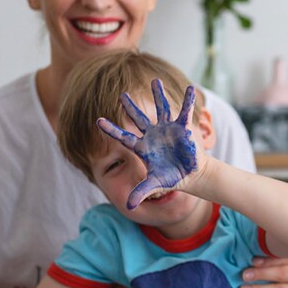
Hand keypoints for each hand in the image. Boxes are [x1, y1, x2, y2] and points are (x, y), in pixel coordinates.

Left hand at [97, 79, 198, 209]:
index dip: (112, 130)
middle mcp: (153, 134)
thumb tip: (128, 206)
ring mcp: (167, 129)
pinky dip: (188, 101)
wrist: (190, 174)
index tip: (98, 121)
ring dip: (159, 95)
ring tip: (156, 81)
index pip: (123, 137)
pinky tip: (189, 88)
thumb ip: (141, 192)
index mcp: (143, 147)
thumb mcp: (154, 184)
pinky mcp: (183, 128)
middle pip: (139, 119)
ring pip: (162, 109)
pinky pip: (185, 112)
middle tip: (121, 95)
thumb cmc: (170, 177)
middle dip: (131, 107)